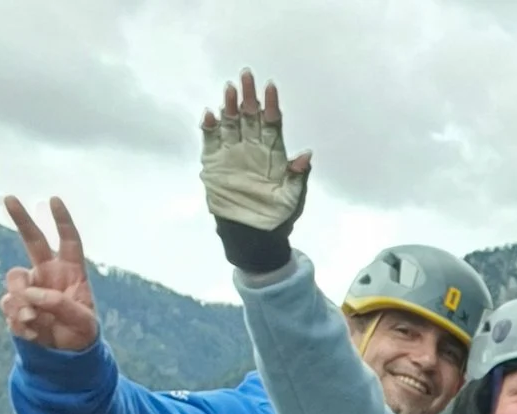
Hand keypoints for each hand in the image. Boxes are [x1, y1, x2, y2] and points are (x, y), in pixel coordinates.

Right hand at [0, 196, 98, 351]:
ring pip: (14, 279)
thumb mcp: (83, 322)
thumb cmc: (82, 335)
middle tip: (10, 197)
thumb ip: (60, 305)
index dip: (62, 221)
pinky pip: (9, 305)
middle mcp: (48, 274)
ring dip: (21, 299)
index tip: (54, 200)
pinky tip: (33, 333)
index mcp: (72, 272)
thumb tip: (31, 294)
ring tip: (35, 321)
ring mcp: (30, 288)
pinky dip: (18, 319)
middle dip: (21, 218)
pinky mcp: (16, 305)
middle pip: (33, 240)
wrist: (66, 358)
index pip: (68, 241)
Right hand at [200, 68, 309, 271]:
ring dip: (230, 106)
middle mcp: (252, 147)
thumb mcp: (293, 198)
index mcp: (272, 153)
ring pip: (230, 123)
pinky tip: (211, 115)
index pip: (271, 123)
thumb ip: (297, 176)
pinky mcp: (214, 162)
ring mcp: (232, 153)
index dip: (271, 105)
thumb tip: (306, 155)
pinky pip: (210, 140)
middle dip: (248, 96)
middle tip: (246, 75)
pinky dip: (209, 128)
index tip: (270, 87)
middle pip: (250, 116)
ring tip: (230, 89)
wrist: (252, 234)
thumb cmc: (278, 215)